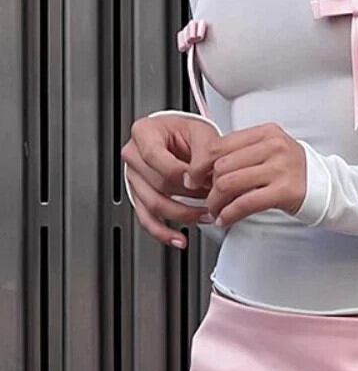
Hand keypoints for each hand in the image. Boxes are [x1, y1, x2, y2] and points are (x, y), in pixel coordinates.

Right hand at [121, 114, 218, 247]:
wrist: (182, 137)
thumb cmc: (188, 131)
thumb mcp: (201, 132)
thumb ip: (202, 153)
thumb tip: (196, 179)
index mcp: (144, 133)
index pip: (154, 156)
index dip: (178, 171)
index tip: (198, 178)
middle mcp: (133, 156)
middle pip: (157, 183)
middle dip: (188, 193)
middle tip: (211, 195)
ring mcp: (133, 178)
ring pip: (153, 205)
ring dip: (182, 214)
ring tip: (204, 214)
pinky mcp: (139, 197)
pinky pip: (147, 220)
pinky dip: (163, 232)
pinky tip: (178, 238)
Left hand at [187, 122, 306, 228]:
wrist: (324, 185)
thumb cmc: (292, 169)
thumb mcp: (270, 149)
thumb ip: (242, 151)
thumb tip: (205, 165)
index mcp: (267, 132)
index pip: (221, 144)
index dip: (201, 164)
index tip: (195, 177)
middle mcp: (274, 146)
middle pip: (222, 165)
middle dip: (207, 186)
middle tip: (207, 198)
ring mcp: (281, 168)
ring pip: (229, 183)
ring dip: (215, 202)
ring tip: (216, 210)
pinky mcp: (284, 191)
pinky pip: (245, 203)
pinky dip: (229, 214)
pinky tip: (226, 219)